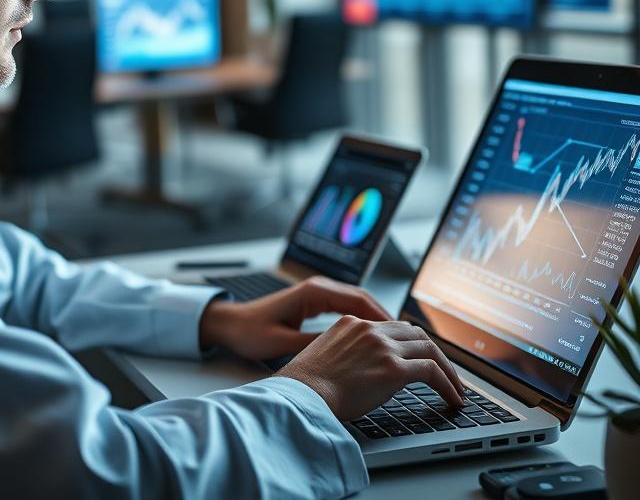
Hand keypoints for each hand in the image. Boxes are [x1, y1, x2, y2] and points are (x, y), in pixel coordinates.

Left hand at [199, 275, 392, 359]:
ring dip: (378, 319)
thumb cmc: (251, 332)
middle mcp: (319, 287)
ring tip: (399, 341)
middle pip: (364, 299)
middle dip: (387, 319)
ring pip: (359, 303)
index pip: (359, 300)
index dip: (383, 318)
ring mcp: (319, 293)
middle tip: (409, 340)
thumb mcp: (282, 343)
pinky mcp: (316, 302)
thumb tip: (347, 352)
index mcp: (313, 292)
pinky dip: (365, 321)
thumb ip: (314, 344)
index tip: (403, 335)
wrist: (230, 323)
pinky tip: (376, 338)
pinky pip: (349, 308)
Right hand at [275, 316, 465, 420]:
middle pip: (416, 334)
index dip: (413, 343)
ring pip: (430, 350)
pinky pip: (432, 372)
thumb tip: (361, 369)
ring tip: (455, 389)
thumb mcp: (324, 355)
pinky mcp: (394, 368)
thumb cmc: (306, 386)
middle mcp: (369, 329)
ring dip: (447, 370)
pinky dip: (448, 385)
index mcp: (351, 323)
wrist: (301, 395)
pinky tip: (453, 399)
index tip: (422, 356)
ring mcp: (383, 347)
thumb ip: (345, 352)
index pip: (393, 327)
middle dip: (435, 353)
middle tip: (446, 373)